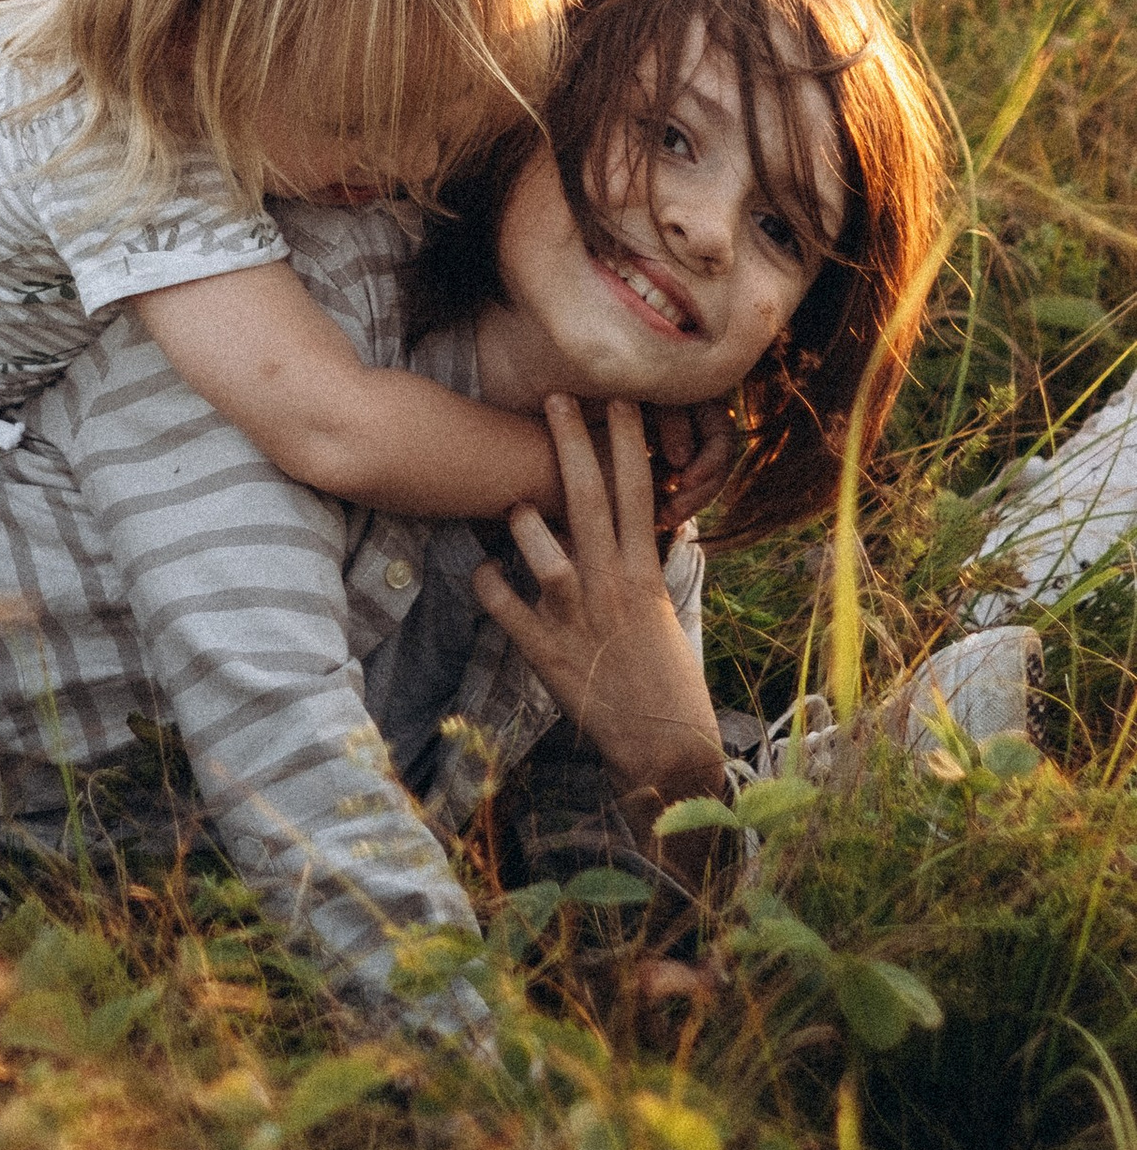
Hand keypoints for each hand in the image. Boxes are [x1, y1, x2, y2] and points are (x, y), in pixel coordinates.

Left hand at [470, 399, 728, 832]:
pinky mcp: (546, 649)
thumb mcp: (665, 613)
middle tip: (554, 400)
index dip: (627, 445)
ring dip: (523, 521)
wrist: (666, 749)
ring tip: (512, 505)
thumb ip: (647, 566)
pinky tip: (480, 571)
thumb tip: (648, 525)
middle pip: (590, 501)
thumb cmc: (668, 679)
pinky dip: (487, 583)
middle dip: (571, 446)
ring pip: (542, 549)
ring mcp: (576, 616)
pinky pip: (505, 605)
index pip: (638, 496)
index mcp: (645, 574)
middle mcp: (612, 585)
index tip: (619, 402)